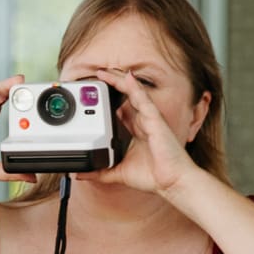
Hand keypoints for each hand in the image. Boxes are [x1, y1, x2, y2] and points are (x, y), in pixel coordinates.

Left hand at [85, 68, 197, 196]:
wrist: (172, 182)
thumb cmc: (153, 176)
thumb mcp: (119, 172)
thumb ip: (101, 172)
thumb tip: (82, 174)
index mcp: (137, 132)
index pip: (120, 110)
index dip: (108, 102)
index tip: (93, 96)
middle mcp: (143, 122)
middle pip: (126, 98)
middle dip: (112, 86)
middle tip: (97, 76)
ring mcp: (149, 119)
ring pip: (133, 94)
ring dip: (119, 81)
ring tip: (104, 72)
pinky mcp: (155, 120)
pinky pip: (144, 99)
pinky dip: (135, 87)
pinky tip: (127, 77)